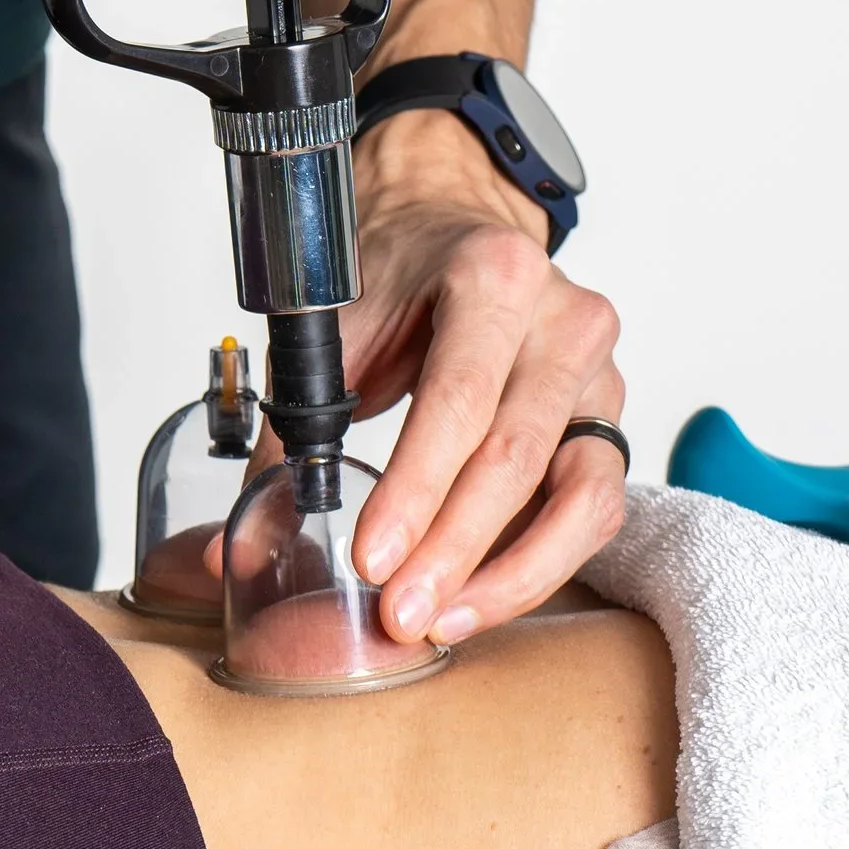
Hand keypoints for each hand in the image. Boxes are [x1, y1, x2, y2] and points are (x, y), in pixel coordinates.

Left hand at [340, 107, 626, 640]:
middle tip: (399, 612)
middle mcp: (563, 318)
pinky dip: (542, 564)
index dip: (416, 486)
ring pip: (580, 494)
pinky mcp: (610, 420)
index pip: (459, 398)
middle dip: (454, 548)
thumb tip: (238, 540)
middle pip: (517, 453)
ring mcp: (599, 371)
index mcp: (493, 274)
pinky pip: (595, 508)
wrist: (450, 230)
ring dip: (511, 574)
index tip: (372, 557)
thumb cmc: (397, 277)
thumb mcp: (335, 326)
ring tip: (442, 618)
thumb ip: (292, 427)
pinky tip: (482, 597)